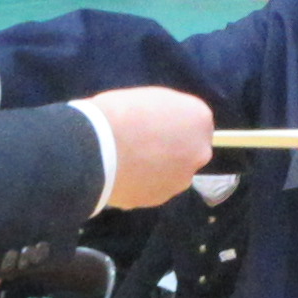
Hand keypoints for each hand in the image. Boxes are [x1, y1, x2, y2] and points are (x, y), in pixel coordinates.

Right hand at [88, 87, 215, 207]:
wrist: (97, 149)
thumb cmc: (121, 112)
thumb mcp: (153, 98)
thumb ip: (170, 114)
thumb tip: (169, 126)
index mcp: (200, 119)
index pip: (194, 123)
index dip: (173, 124)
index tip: (154, 124)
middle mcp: (200, 152)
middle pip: (188, 151)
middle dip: (171, 149)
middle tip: (142, 144)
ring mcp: (182, 179)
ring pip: (172, 173)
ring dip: (157, 169)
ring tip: (127, 161)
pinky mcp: (161, 199)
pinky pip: (153, 188)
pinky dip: (141, 184)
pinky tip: (122, 175)